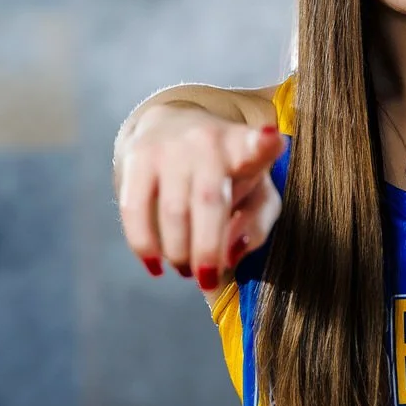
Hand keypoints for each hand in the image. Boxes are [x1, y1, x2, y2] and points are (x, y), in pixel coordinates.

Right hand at [118, 107, 281, 290]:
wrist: (171, 127)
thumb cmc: (226, 173)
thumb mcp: (257, 195)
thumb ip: (255, 227)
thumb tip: (229, 254)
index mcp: (246, 148)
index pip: (258, 145)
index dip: (264, 144)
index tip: (270, 140)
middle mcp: (208, 141)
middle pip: (210, 201)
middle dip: (208, 250)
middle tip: (207, 278)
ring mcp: (171, 147)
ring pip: (173, 212)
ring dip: (179, 253)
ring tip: (185, 269)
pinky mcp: (137, 157)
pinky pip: (136, 209)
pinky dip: (144, 244)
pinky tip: (156, 265)